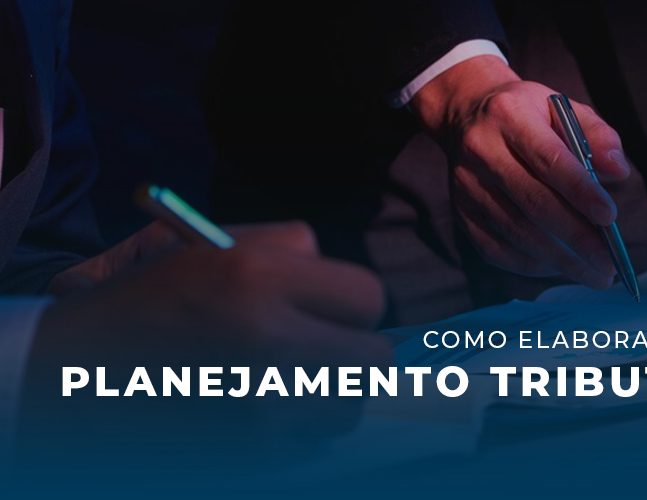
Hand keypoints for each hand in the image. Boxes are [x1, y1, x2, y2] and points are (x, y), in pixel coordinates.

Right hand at [23, 222, 390, 441]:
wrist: (63, 375)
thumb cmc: (137, 303)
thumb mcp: (201, 245)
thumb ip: (284, 249)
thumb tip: (341, 277)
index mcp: (256, 276)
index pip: (368, 297)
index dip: (349, 303)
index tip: (329, 310)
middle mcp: (265, 340)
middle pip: (372, 358)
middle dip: (349, 353)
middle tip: (318, 350)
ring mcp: (260, 406)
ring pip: (348, 407)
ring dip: (326, 397)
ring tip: (282, 383)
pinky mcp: (250, 457)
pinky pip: (312, 446)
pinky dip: (293, 435)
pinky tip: (252, 414)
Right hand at [411, 56, 631, 287]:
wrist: (466, 116)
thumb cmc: (529, 116)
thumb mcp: (564, 109)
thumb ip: (597, 135)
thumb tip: (618, 172)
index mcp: (510, 116)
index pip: (549, 159)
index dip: (580, 191)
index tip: (610, 218)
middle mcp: (481, 151)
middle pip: (534, 203)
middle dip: (577, 238)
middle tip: (609, 263)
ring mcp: (467, 187)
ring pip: (517, 233)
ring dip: (561, 261)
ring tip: (596, 274)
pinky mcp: (462, 215)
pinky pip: (499, 250)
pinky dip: (535, 265)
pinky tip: (563, 268)